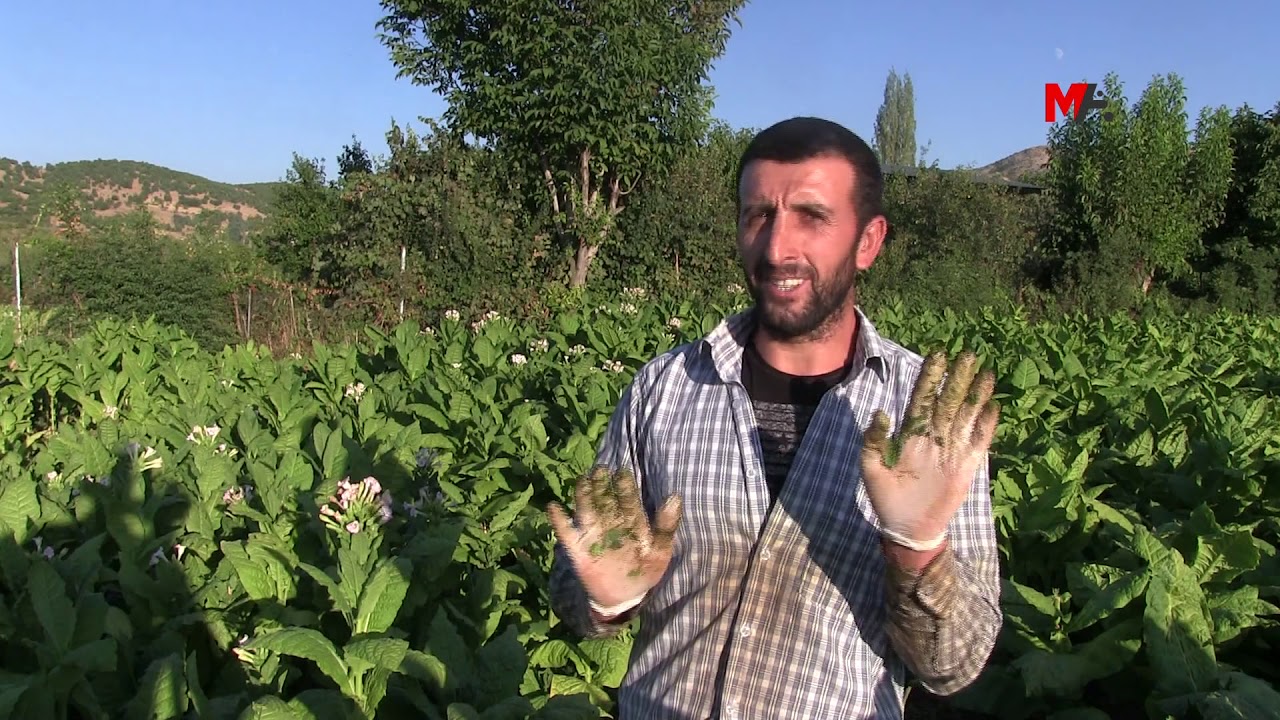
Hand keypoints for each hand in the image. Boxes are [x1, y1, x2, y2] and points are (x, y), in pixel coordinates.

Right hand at [546, 465, 681, 608]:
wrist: (624, 597)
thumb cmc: (645, 571)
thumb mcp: (660, 550)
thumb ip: (666, 526)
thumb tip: (675, 496)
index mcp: (632, 522)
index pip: (629, 501)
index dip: (626, 487)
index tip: (623, 473)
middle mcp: (611, 523)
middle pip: (605, 500)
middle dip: (602, 485)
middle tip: (600, 469)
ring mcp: (593, 534)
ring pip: (586, 510)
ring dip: (583, 495)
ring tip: (582, 480)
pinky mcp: (578, 549)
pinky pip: (566, 532)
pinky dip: (559, 521)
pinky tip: (554, 507)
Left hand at [860, 350, 999, 551]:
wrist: (907, 526)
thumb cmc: (886, 496)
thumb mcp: (871, 467)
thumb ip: (874, 440)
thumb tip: (881, 412)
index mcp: (910, 432)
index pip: (922, 398)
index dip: (930, 378)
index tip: (938, 355)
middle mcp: (933, 435)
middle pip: (948, 401)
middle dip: (958, 379)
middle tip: (968, 355)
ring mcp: (952, 448)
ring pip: (966, 416)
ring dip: (976, 396)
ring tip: (986, 374)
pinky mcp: (966, 464)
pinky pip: (978, 441)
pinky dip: (986, 425)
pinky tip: (993, 408)